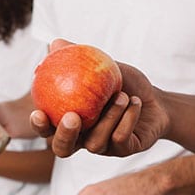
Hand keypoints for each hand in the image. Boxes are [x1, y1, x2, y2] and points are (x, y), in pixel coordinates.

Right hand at [30, 39, 168, 157]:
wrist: (156, 101)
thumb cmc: (124, 84)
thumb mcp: (102, 67)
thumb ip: (77, 58)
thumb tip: (55, 43)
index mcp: (70, 121)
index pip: (47, 129)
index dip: (39, 126)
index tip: (38, 112)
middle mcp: (83, 138)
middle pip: (63, 149)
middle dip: (64, 135)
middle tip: (73, 116)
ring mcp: (103, 148)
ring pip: (95, 143)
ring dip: (108, 117)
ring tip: (121, 96)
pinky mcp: (123, 151)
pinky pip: (119, 139)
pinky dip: (127, 119)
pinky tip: (135, 103)